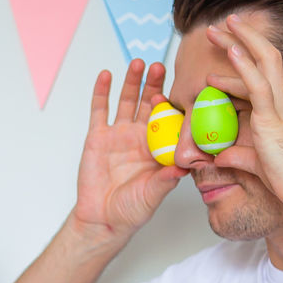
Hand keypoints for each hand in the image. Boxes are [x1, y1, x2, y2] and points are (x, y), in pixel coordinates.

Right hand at [73, 60, 187, 241]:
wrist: (102, 219)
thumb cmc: (131, 210)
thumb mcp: (154, 194)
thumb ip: (167, 179)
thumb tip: (185, 166)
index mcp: (158, 148)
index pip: (169, 119)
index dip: (173, 104)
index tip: (180, 89)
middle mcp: (140, 137)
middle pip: (148, 103)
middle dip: (155, 84)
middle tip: (161, 67)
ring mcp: (118, 134)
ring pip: (126, 100)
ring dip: (132, 81)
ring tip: (139, 63)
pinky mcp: (97, 136)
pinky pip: (99, 110)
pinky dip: (102, 92)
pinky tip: (107, 75)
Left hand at [204, 16, 282, 211]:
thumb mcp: (260, 164)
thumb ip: (239, 157)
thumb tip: (219, 157)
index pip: (265, 78)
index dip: (244, 65)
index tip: (227, 57)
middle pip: (266, 58)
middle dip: (243, 39)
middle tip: (222, 27)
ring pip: (262, 60)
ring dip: (238, 41)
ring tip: (216, 29)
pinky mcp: (274, 115)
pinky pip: (257, 81)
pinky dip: (242, 63)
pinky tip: (230, 48)